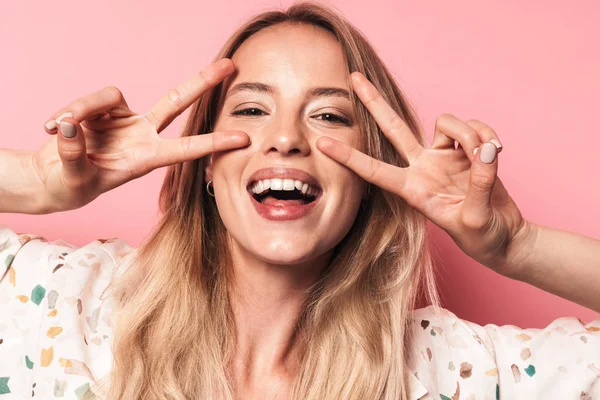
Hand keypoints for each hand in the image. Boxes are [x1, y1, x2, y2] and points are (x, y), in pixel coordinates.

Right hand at [33, 59, 248, 212]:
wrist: (53, 179)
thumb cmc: (70, 186)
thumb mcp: (72, 179)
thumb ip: (73, 154)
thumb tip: (72, 124)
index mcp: (145, 159)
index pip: (185, 149)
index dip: (213, 143)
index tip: (242, 139)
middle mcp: (142, 135)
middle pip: (177, 101)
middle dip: (203, 83)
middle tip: (231, 65)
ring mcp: (124, 120)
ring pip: (110, 96)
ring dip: (82, 108)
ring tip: (57, 129)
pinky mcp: (103, 109)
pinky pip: (89, 99)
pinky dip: (69, 110)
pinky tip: (53, 126)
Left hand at [316, 72, 533, 276]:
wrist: (504, 236)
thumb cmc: (483, 236)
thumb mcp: (476, 219)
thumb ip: (479, 183)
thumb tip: (485, 150)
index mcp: (413, 190)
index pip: (373, 171)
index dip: (348, 157)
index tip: (321, 144)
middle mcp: (422, 168)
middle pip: (393, 128)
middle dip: (374, 101)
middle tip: (354, 76)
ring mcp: (442, 158)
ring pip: (447, 123)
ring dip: (470, 133)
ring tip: (489, 154)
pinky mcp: (466, 151)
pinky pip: (474, 128)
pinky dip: (487, 134)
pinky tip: (496, 150)